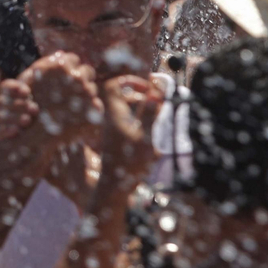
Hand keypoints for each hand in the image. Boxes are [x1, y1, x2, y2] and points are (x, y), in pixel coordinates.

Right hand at [23, 53, 101, 148]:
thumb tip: (63, 54)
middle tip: (69, 92)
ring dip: (84, 95)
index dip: (68, 69)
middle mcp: (76, 76)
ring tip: (70, 106)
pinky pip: (96, 105)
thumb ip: (48, 63)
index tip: (62, 79)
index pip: (74, 59)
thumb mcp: (31, 78)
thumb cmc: (30, 104)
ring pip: (92, 88)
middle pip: (87, 71)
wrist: (34, 135)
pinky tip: (76, 116)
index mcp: (61, 65)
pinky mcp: (94, 110)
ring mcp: (87, 93)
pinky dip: (89, 110)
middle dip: (80, 79)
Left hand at [96, 75, 161, 195]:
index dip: (129, 81)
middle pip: (121, 97)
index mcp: (114, 114)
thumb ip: (150, 113)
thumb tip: (154, 93)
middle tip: (157, 102)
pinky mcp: (115, 138)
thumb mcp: (146, 135)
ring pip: (125, 109)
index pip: (113, 85)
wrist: (115, 186)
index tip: (147, 87)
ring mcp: (111, 128)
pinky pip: (126, 121)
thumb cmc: (130, 162)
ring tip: (157, 116)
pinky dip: (138, 121)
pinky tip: (150, 131)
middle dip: (140, 96)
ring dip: (141, 109)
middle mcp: (110, 118)